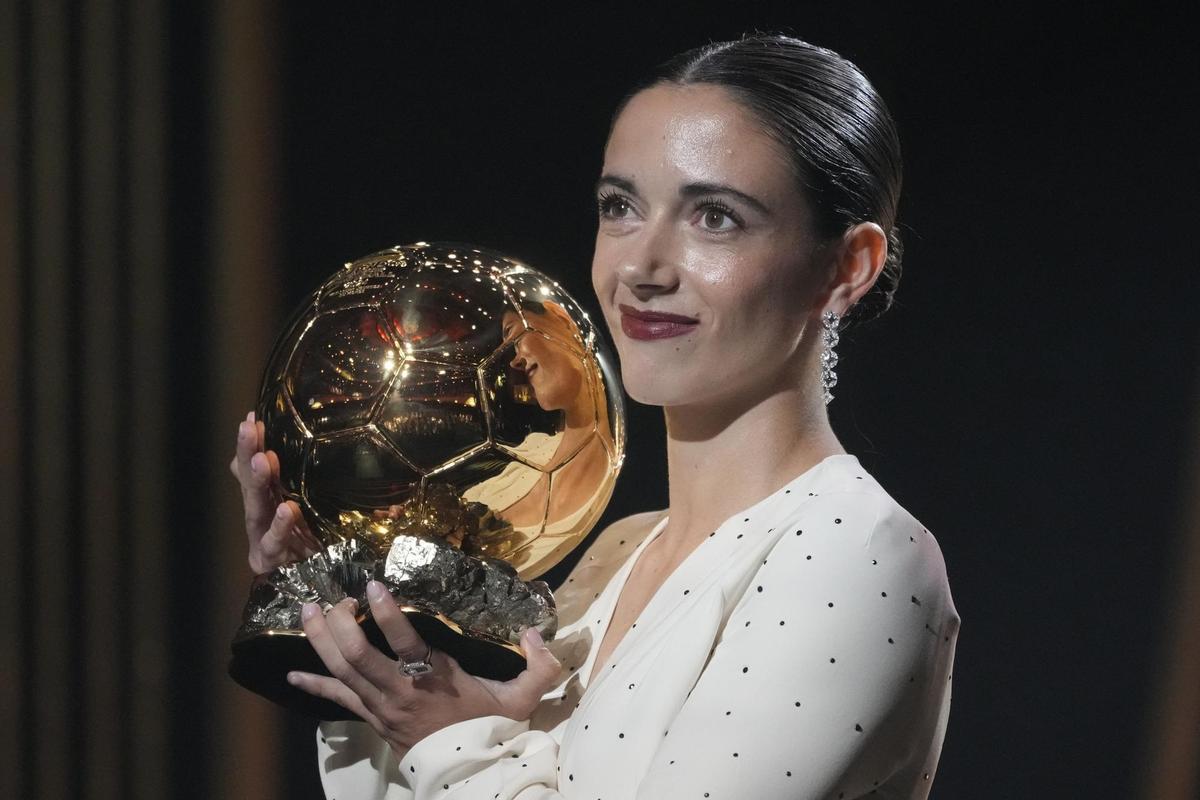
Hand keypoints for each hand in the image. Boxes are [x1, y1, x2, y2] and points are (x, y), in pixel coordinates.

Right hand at [228, 410, 321, 573]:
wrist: (319, 586)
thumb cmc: (323, 540)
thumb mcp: (330, 507)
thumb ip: (336, 487)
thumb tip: (359, 455)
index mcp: (273, 497)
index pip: (257, 466)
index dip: (252, 443)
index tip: (253, 417)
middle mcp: (263, 514)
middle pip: (251, 481)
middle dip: (248, 454)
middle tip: (248, 429)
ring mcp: (262, 538)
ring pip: (256, 508)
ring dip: (258, 483)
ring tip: (263, 461)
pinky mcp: (268, 562)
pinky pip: (273, 543)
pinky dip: (279, 528)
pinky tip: (286, 510)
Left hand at [287, 580, 561, 760]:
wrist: (468, 772)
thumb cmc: (490, 728)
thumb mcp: (524, 699)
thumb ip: (540, 666)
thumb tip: (538, 632)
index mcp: (436, 679)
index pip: (405, 643)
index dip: (386, 614)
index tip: (373, 585)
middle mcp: (401, 691)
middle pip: (358, 656)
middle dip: (339, 624)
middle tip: (333, 597)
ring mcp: (381, 706)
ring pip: (341, 671)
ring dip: (320, 641)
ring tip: (307, 611)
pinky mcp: (371, 718)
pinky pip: (336, 700)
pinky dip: (312, 685)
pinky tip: (291, 674)